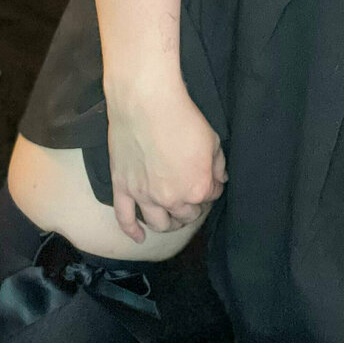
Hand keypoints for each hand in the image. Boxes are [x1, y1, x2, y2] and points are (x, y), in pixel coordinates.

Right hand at [106, 80, 227, 242]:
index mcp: (197, 189)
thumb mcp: (212, 140)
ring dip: (168, 223)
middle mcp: (172, 200)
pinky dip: (132, 232)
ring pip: (159, 224)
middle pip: (185, 215)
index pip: (209, 198)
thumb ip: (218, 165)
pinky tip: (139, 238)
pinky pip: (125, 219)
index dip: (211, 189)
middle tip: (191, 198)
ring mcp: (144, 197)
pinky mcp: (122, 188)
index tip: (209, 181)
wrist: (147, 104)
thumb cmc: (183, 119)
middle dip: (191, 208)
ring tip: (171, 218)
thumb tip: (221, 179)